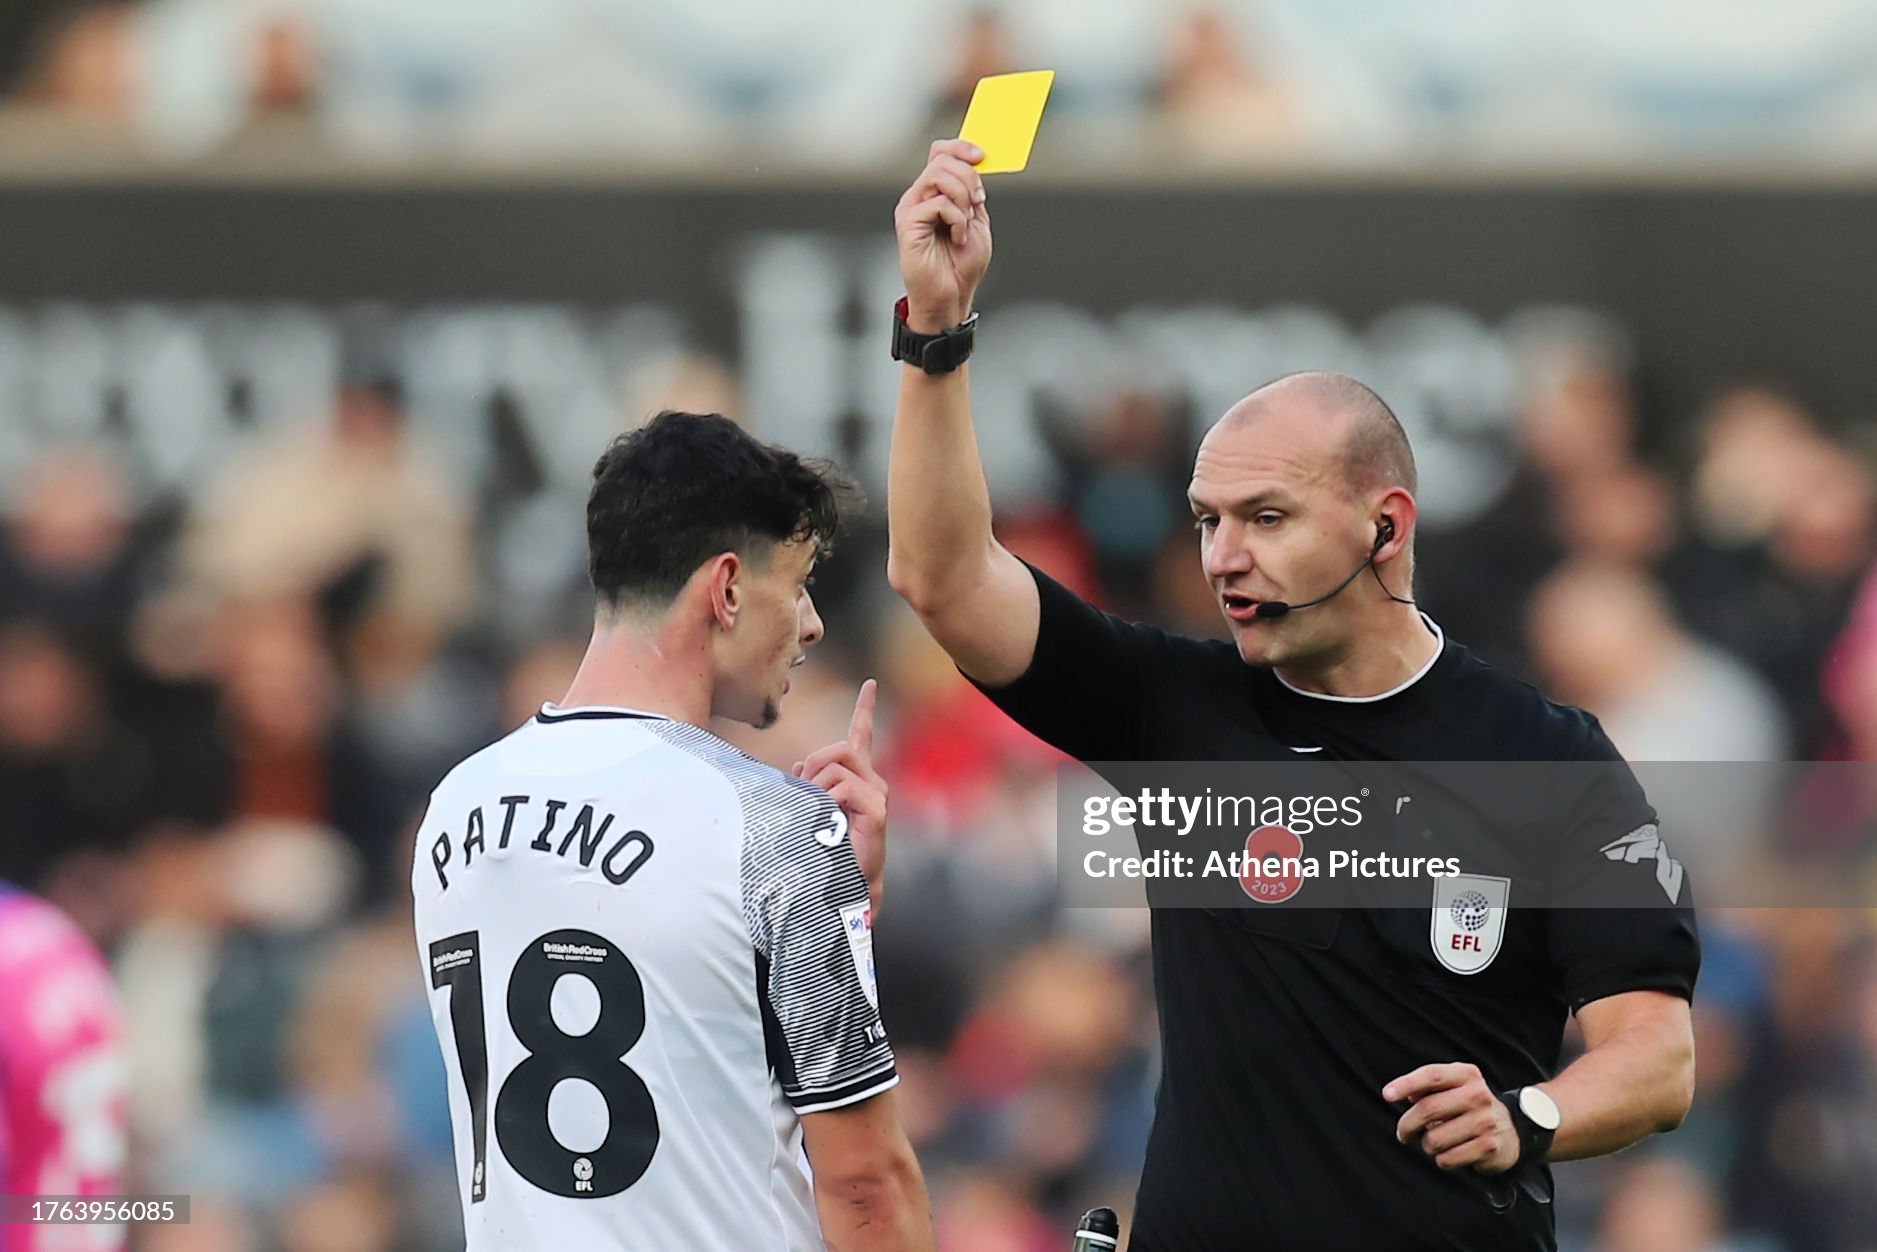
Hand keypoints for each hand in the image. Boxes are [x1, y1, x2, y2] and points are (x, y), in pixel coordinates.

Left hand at [794, 680, 888, 905]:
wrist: (842, 885)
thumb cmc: (825, 849)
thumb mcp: (810, 808)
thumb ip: (807, 783)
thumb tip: (799, 765)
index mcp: (858, 778)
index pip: (862, 735)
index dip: (866, 708)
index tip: (870, 684)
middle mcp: (872, 782)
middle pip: (840, 746)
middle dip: (815, 764)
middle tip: (806, 793)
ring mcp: (877, 795)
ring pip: (837, 764)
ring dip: (815, 786)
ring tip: (816, 814)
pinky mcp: (876, 810)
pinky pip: (841, 788)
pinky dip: (825, 801)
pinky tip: (827, 821)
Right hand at [894, 139, 991, 332]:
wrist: (950, 296)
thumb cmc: (961, 265)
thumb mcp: (976, 221)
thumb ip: (973, 194)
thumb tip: (976, 165)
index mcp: (935, 193)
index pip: (940, 153)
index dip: (961, 147)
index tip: (982, 156)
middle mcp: (919, 196)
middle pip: (942, 159)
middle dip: (969, 177)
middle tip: (978, 202)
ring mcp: (911, 208)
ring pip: (939, 175)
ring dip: (963, 196)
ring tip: (966, 222)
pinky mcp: (908, 222)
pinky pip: (938, 202)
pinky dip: (957, 218)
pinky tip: (957, 237)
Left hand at [1385, 1063, 1520, 1173]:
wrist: (1512, 1129)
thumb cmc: (1470, 1105)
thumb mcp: (1455, 1086)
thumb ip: (1429, 1085)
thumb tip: (1403, 1093)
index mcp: (1467, 1075)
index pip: (1431, 1075)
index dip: (1405, 1084)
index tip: (1387, 1095)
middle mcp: (1479, 1095)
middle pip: (1428, 1109)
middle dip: (1407, 1124)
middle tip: (1403, 1133)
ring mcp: (1486, 1121)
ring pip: (1434, 1138)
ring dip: (1426, 1145)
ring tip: (1433, 1142)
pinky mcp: (1489, 1147)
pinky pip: (1448, 1158)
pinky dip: (1441, 1159)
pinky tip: (1448, 1153)